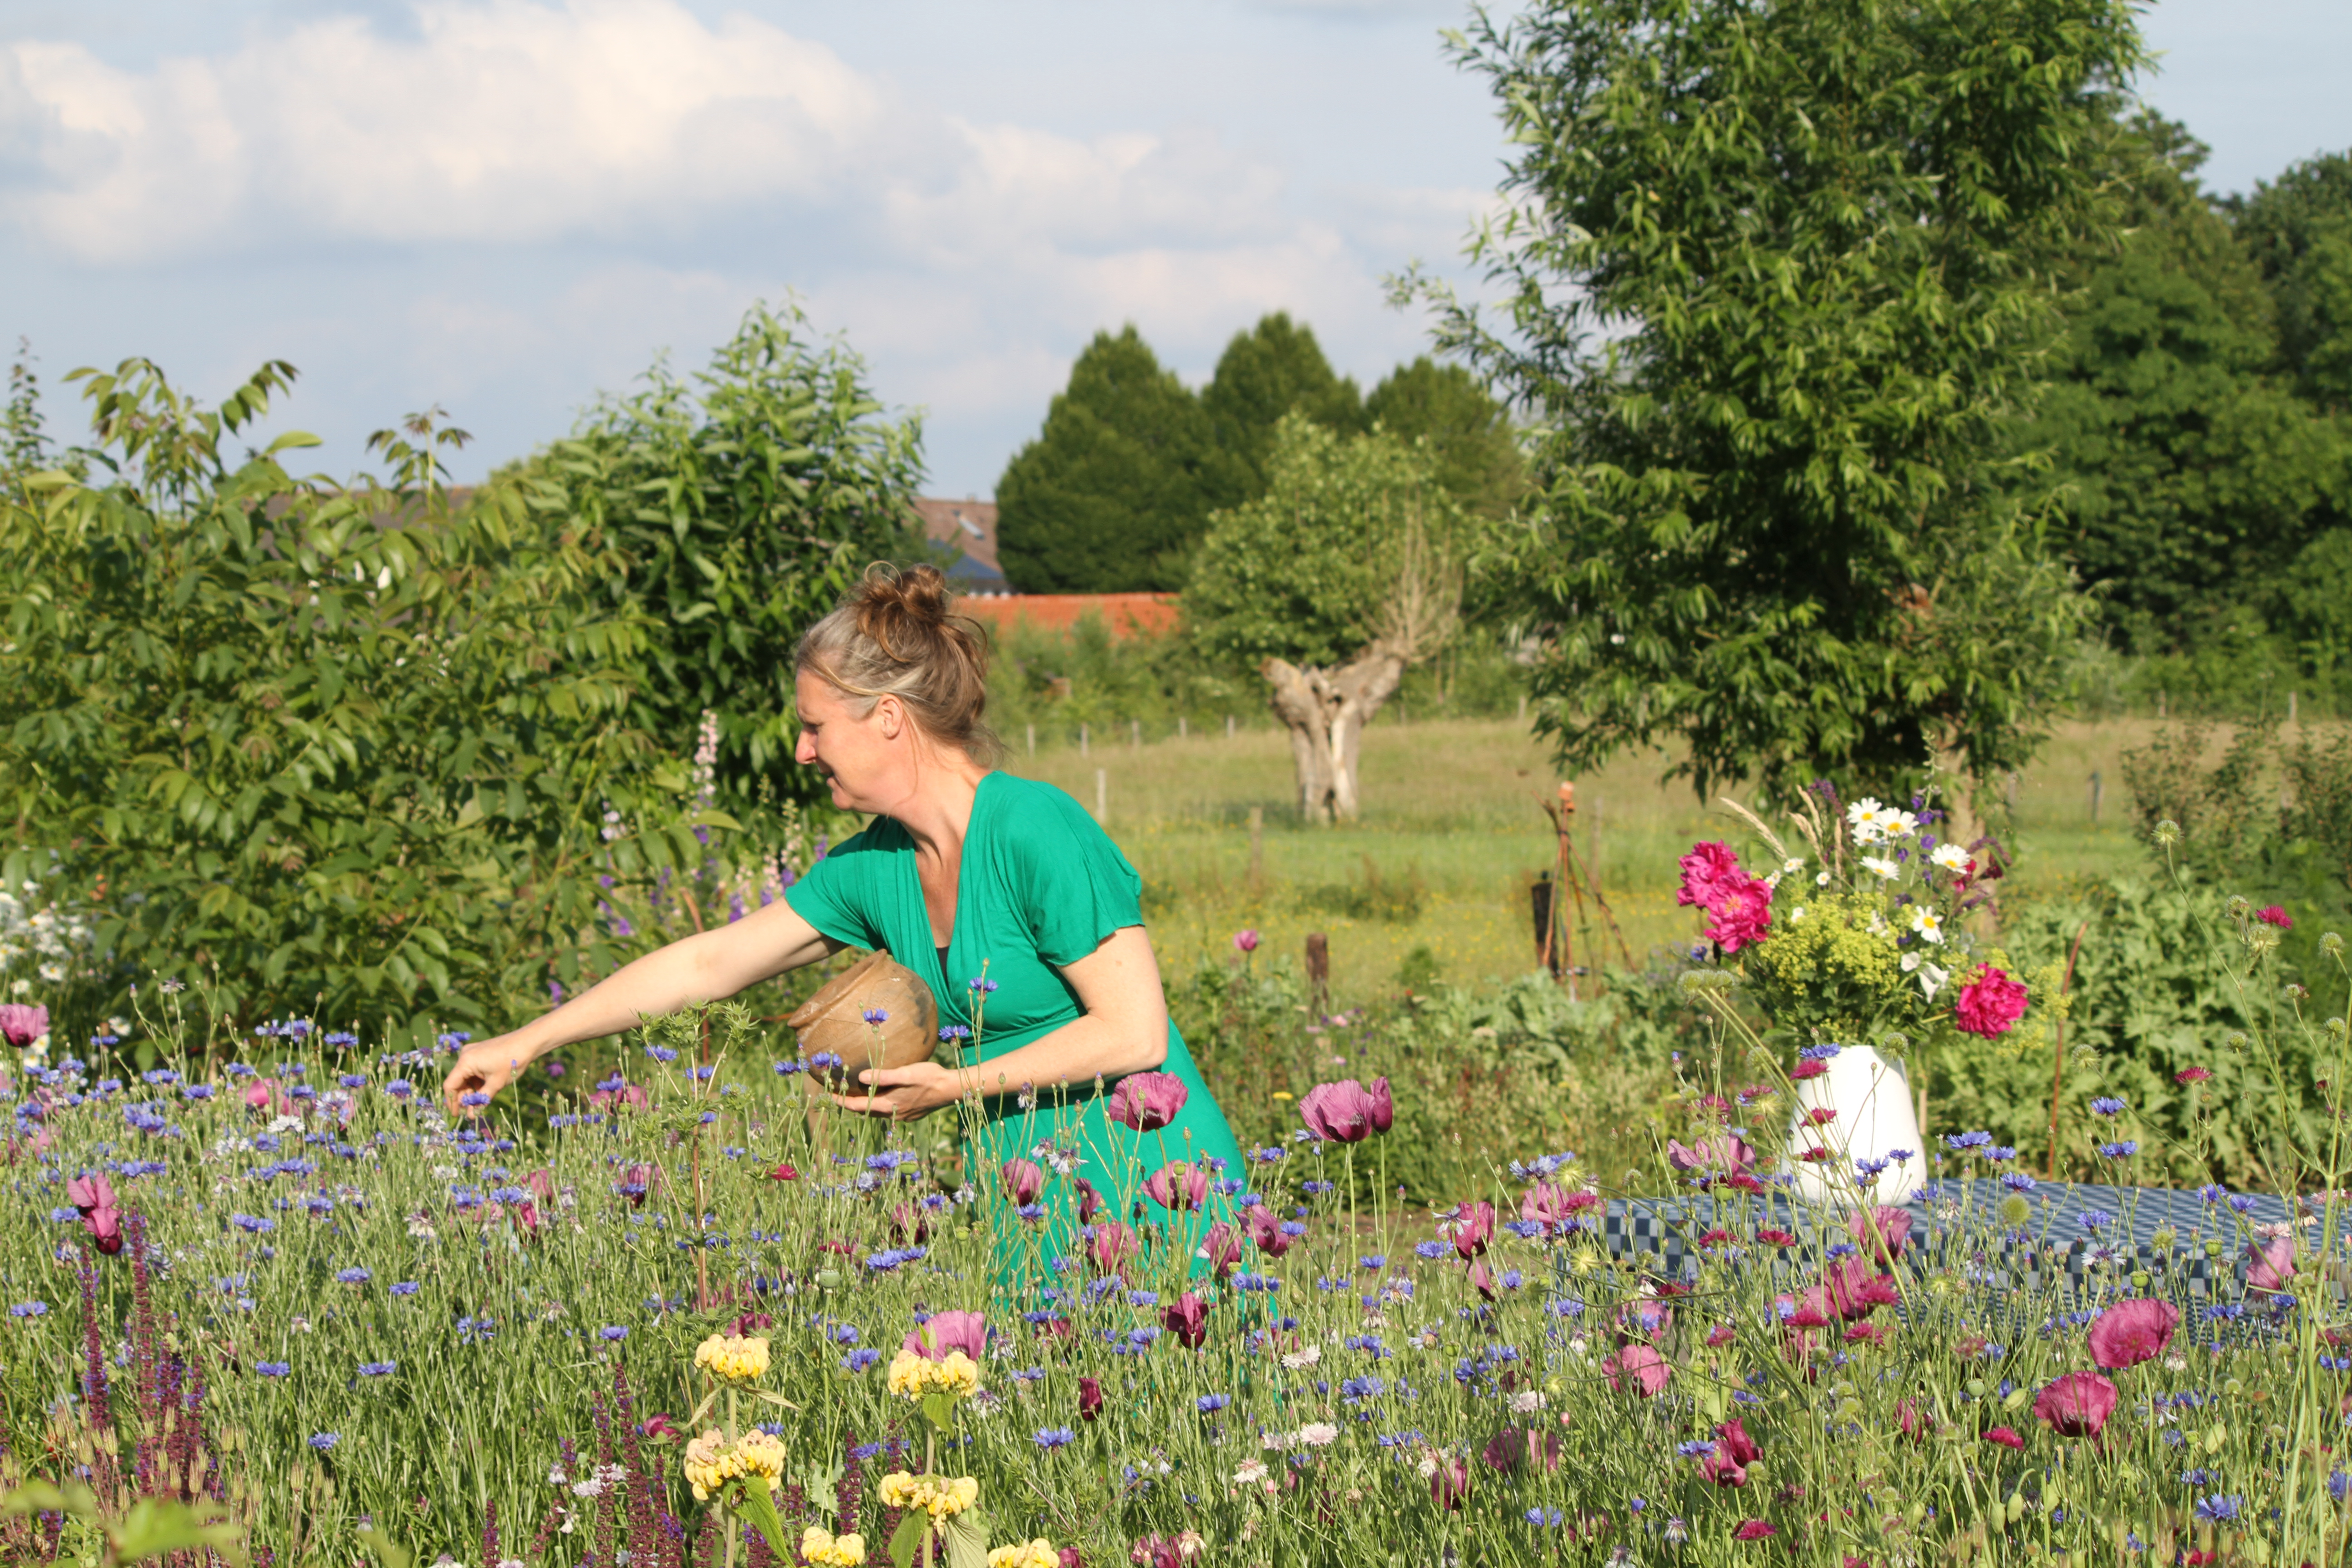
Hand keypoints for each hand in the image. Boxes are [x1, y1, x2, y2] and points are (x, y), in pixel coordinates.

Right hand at [442, 1034, 532, 1117]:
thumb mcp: (496, 1084)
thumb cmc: (511, 1062)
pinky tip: (484, 1092)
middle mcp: (465, 1056)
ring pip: (466, 1077)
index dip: (452, 1102)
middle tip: (471, 1112)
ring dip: (471, 1091)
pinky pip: (473, 1071)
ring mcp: (472, 1053)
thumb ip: (481, 1100)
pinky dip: (477, 1082)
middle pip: (457, 1081)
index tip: (458, 1115)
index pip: (450, 1085)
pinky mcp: (479, 1053)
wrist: (528, 1042)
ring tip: (479, 1104)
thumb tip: (471, 1116)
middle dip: (464, 1098)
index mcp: (465, 1062)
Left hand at [829, 1062, 968, 1121]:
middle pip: (865, 1112)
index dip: (842, 1102)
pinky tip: (882, 1096)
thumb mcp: (906, 1074)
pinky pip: (888, 1111)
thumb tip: (861, 1078)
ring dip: (865, 1106)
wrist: (952, 1089)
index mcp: (888, 1106)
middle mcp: (893, 1114)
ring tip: (856, 1096)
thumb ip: (883, 1077)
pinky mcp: (911, 1113)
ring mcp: (903, 1115)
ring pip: (877, 1113)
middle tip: (839, 1096)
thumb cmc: (929, 1078)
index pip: (858, 1106)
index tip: (829, 1097)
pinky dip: (879, 1105)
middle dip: (851, 1105)